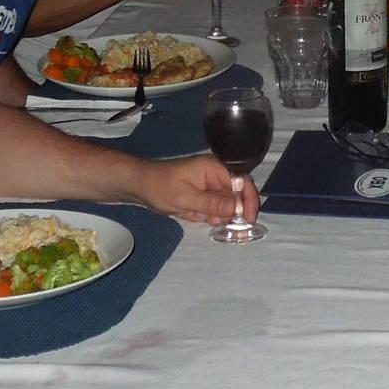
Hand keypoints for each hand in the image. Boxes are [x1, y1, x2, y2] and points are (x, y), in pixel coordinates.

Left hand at [132, 154, 251, 225]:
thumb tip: (237, 207)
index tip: (249, 218)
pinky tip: (190, 213)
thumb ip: (212, 202)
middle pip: (236, 194)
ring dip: (214, 214)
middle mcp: (215, 174)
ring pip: (225, 204)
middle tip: (215, 221)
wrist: (139, 186)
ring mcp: (210, 184)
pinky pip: (214, 207)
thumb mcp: (185, 197)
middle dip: (228, 210)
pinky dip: (205, 214)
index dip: (249, 199)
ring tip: (194, 214)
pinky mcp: (203, 194)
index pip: (241, 181)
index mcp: (214, 167)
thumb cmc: (160, 186)